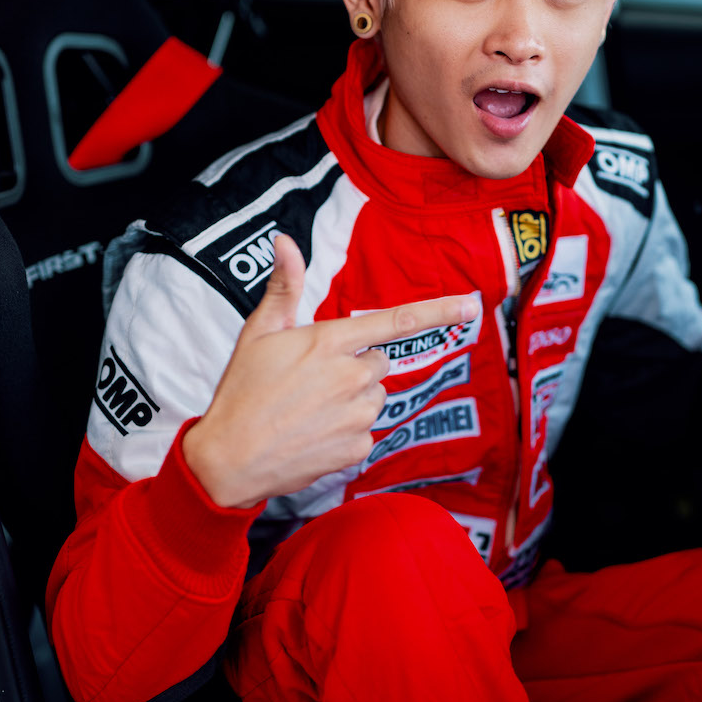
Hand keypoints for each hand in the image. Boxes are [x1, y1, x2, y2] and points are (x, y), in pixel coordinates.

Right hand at [182, 234, 478, 509]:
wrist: (229, 460)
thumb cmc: (241, 393)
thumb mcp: (258, 333)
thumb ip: (284, 286)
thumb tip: (286, 241)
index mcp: (329, 342)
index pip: (396, 321)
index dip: (440, 310)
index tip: (472, 304)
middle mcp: (351, 376)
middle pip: (379, 362)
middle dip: (355, 366)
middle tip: (312, 381)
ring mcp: (357, 414)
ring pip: (374, 395)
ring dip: (352, 399)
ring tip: (309, 409)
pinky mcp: (357, 447)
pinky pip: (366, 430)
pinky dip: (345, 431)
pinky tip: (313, 433)